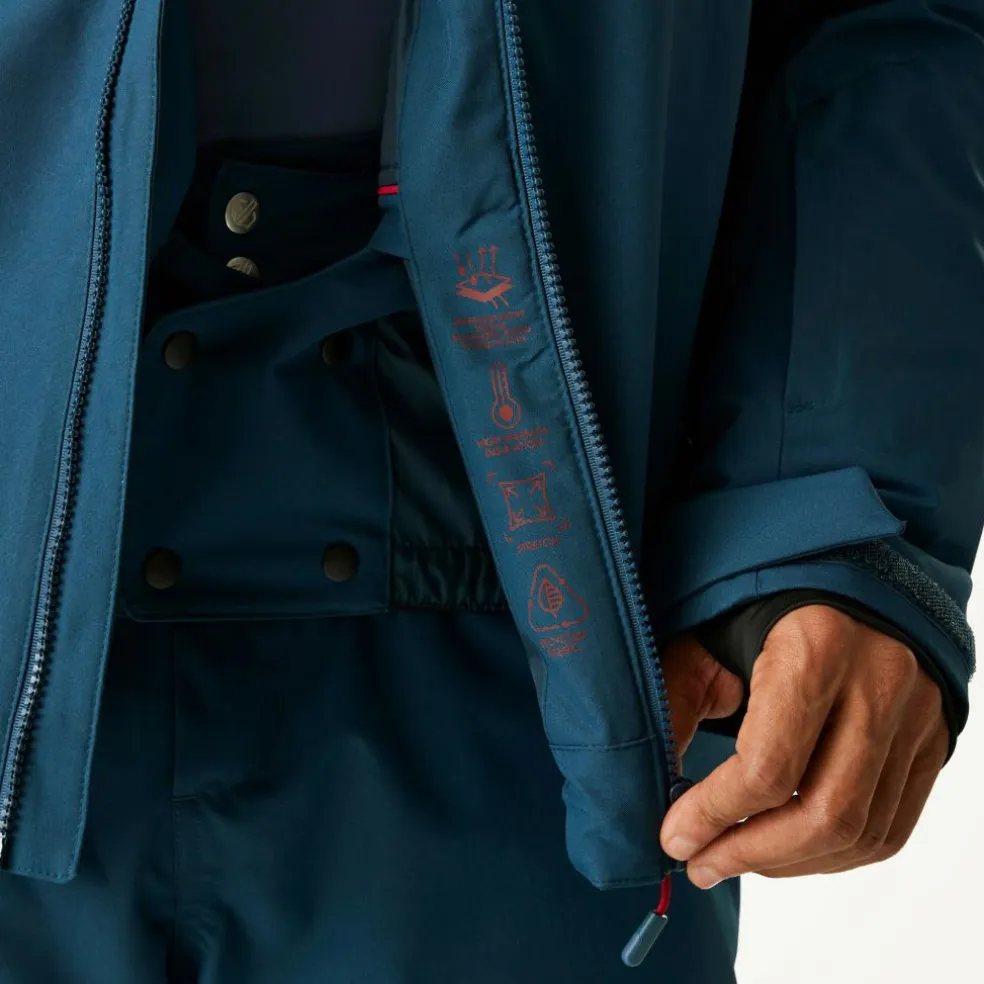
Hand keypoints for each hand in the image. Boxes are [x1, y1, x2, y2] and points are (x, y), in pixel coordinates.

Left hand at [659, 605, 949, 887]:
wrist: (835, 579)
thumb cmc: (758, 607)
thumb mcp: (702, 641)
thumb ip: (676, 705)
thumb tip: (657, 790)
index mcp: (815, 648)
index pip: (770, 765)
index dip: (714, 814)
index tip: (673, 838)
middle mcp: (879, 683)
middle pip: (825, 812)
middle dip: (751, 853)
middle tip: (700, 864)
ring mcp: (916, 716)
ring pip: (863, 832)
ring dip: (789, 864)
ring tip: (734, 859)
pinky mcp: (930, 741)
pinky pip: (891, 828)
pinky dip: (834, 856)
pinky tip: (784, 851)